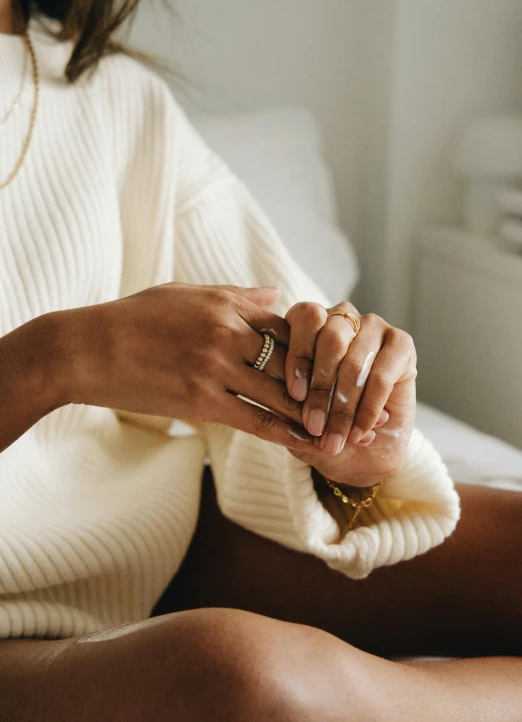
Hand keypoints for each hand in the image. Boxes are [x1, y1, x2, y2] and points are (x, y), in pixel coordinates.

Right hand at [57, 283, 320, 454]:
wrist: (87, 349)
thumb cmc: (135, 317)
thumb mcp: (187, 293)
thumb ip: (239, 295)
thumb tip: (279, 293)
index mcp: (227, 305)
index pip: (289, 327)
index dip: (319, 348)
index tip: (341, 363)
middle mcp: (228, 334)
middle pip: (294, 362)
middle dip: (329, 385)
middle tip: (359, 403)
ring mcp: (216, 369)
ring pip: (281, 394)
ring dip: (315, 415)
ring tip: (342, 430)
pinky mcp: (201, 401)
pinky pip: (254, 420)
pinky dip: (285, 433)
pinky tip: (306, 444)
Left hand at [284, 301, 416, 485]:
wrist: (364, 450)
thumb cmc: (322, 426)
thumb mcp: (295, 417)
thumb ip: (289, 401)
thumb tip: (292, 398)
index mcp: (309, 322)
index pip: (305, 317)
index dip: (299, 356)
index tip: (296, 395)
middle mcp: (342, 318)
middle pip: (331, 338)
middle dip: (321, 388)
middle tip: (315, 426)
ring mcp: (374, 328)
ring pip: (355, 361)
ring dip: (343, 407)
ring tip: (334, 440)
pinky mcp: (402, 345)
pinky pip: (382, 377)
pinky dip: (368, 410)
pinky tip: (359, 433)